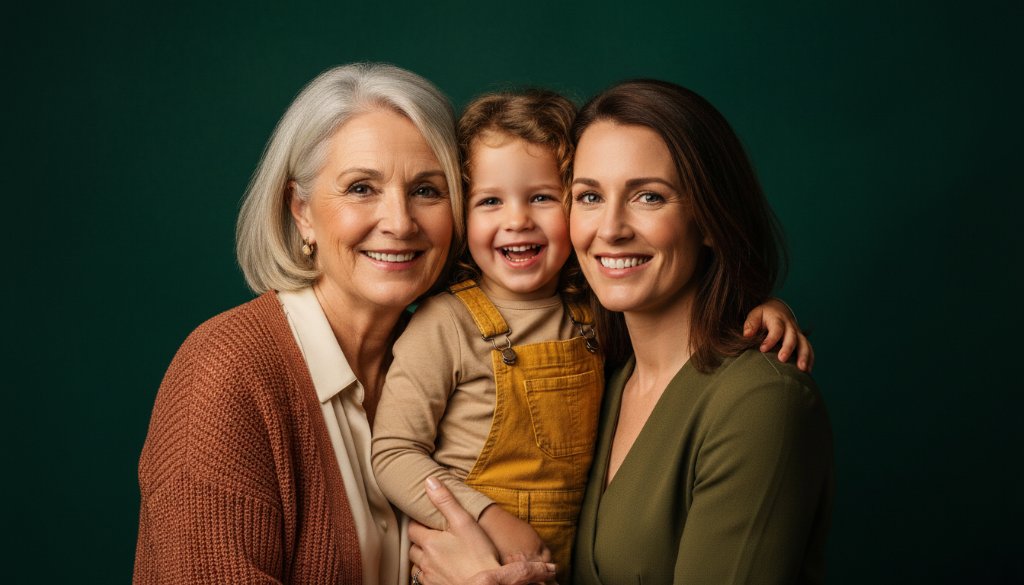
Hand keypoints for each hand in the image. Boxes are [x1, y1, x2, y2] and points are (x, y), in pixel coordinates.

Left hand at [408, 477, 556, 584]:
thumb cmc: (478, 555)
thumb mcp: (464, 522)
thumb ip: (446, 501)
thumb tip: (429, 481)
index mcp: (429, 542)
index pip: (412, 528)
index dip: (417, 522)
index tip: (424, 518)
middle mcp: (425, 560)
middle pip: (412, 547)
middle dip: (419, 540)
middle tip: (429, 534)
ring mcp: (429, 576)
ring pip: (416, 565)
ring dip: (421, 558)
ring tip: (433, 553)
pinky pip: (423, 580)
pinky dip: (427, 573)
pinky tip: (438, 570)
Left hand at [743, 298, 813, 371]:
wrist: (777, 309)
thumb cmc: (763, 315)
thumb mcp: (755, 315)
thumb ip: (751, 324)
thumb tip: (747, 335)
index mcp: (778, 319)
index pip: (776, 329)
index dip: (771, 339)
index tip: (763, 350)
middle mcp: (790, 326)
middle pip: (792, 337)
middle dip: (788, 348)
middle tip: (782, 359)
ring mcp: (798, 333)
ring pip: (804, 343)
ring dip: (804, 356)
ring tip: (802, 368)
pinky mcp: (802, 340)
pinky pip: (809, 349)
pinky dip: (809, 359)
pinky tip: (807, 371)